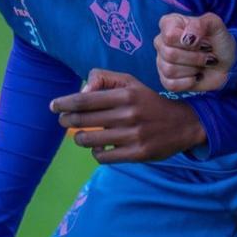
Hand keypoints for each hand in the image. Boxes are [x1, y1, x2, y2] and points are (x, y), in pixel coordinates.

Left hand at [49, 68, 205, 161]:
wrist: (183, 124)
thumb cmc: (149, 102)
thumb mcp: (131, 83)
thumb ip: (104, 80)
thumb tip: (81, 91)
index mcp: (126, 95)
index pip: (85, 100)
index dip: (64, 103)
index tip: (53, 106)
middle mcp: (129, 115)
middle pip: (82, 120)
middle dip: (67, 120)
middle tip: (63, 120)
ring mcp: (133, 136)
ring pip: (89, 141)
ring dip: (80, 138)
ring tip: (82, 135)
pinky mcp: (137, 154)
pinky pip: (103, 157)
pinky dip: (96, 152)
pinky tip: (100, 147)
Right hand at [155, 12, 235, 92]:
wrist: (226, 63)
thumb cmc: (218, 41)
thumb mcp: (215, 25)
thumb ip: (200, 23)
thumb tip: (187, 37)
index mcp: (169, 24)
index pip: (169, 35)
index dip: (189, 41)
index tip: (201, 41)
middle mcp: (161, 42)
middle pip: (169, 54)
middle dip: (195, 57)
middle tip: (207, 53)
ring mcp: (162, 62)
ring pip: (170, 70)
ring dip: (193, 68)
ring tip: (202, 64)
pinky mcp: (166, 80)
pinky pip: (171, 84)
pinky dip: (189, 82)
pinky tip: (196, 75)